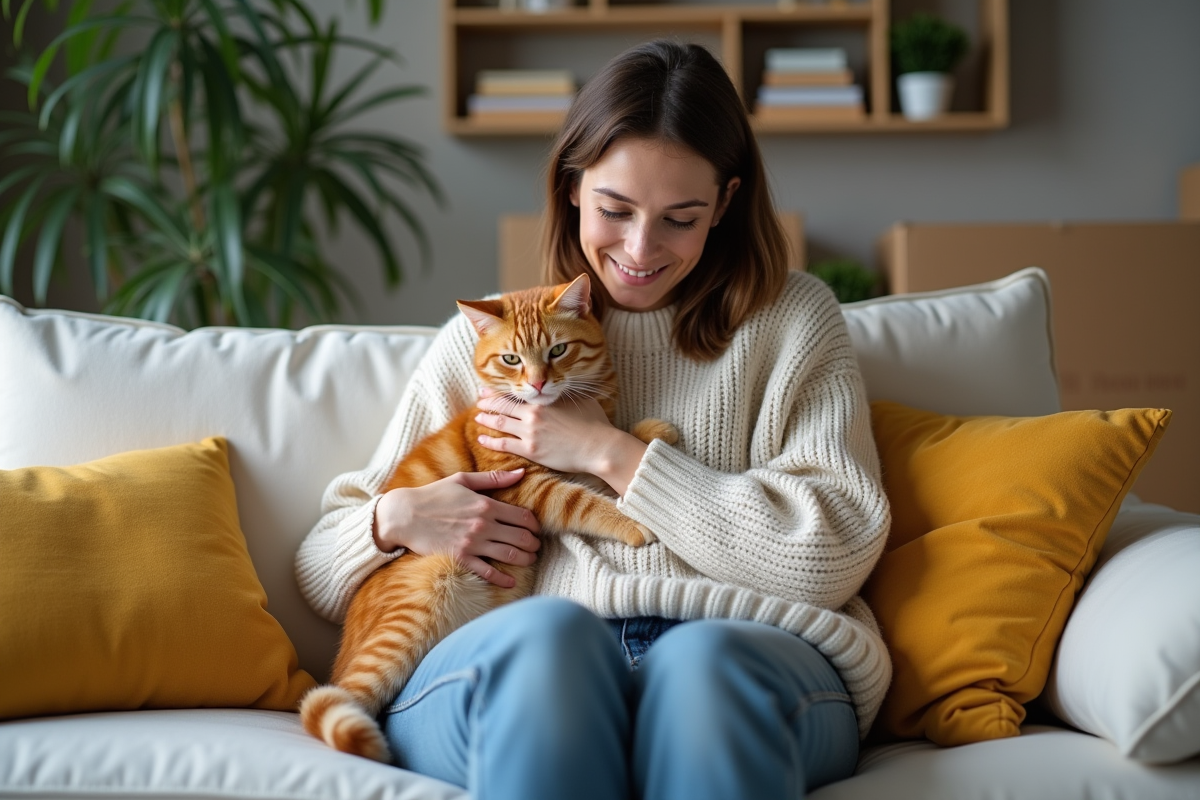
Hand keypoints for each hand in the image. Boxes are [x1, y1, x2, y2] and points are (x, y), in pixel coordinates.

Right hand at [373, 469, 540, 587]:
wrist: (405, 515)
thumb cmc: (434, 494)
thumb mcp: (463, 480)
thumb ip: (494, 478)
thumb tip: (521, 472)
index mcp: (486, 504)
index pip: (523, 517)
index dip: (535, 525)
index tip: (536, 529)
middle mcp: (483, 525)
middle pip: (522, 537)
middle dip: (534, 543)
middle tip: (536, 546)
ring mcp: (472, 543)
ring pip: (510, 555)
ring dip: (525, 559)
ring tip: (529, 559)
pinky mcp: (460, 558)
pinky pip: (488, 572)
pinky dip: (503, 579)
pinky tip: (511, 581)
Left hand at [474, 389, 648, 495]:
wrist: (600, 447)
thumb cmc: (595, 423)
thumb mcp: (580, 399)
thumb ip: (565, 393)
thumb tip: (562, 384)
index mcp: (543, 400)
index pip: (514, 393)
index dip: (498, 391)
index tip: (487, 390)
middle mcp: (533, 413)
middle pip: (502, 406)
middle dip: (488, 403)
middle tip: (478, 401)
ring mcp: (530, 432)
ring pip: (499, 423)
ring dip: (486, 420)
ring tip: (478, 418)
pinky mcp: (531, 450)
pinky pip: (504, 445)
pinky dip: (490, 441)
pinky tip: (481, 438)